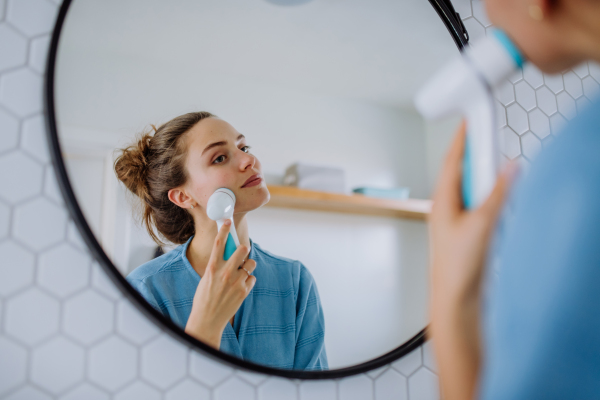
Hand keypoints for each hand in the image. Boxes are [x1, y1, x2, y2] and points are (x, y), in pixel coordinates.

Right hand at [184, 219, 256, 348]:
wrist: (207, 320)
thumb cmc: (204, 299)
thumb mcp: (206, 279)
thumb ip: (217, 266)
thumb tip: (227, 254)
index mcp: (212, 268)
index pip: (219, 243)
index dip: (224, 230)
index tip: (227, 220)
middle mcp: (225, 273)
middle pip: (242, 249)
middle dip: (244, 249)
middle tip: (242, 252)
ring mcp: (236, 282)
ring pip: (250, 264)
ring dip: (247, 266)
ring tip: (240, 274)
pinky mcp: (244, 291)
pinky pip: (252, 279)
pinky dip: (248, 281)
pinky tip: (240, 288)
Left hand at [429, 121, 516, 399]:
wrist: (454, 299)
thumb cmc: (456, 267)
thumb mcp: (482, 224)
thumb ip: (499, 194)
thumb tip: (510, 168)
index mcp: (442, 200)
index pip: (452, 159)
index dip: (461, 137)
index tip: (469, 117)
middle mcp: (446, 207)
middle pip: (462, 171)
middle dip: (476, 153)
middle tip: (489, 136)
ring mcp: (456, 220)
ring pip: (472, 188)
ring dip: (485, 177)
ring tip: (498, 168)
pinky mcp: (466, 232)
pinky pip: (478, 204)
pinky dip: (490, 196)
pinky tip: (500, 199)